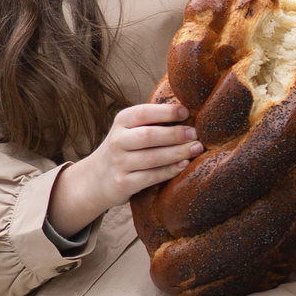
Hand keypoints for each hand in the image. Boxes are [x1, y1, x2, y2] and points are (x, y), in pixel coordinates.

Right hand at [48, 100, 202, 233]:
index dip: (166, 112)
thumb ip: (154, 120)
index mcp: (122, 121)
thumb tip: (189, 111)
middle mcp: (117, 141)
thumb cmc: (127, 147)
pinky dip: (169, 171)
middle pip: (148, 136)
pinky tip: (184, 165)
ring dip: (177, 153)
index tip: (186, 112)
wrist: (98, 177)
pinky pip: (150, 177)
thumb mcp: (132, 128)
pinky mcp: (123, 183)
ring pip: (152, 158)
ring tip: (196, 149)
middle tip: (195, 134)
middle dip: (175, 134)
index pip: (143, 113)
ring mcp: (119, 163)